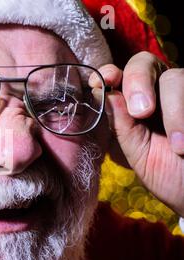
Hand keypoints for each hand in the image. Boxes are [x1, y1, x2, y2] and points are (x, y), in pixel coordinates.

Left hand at [93, 52, 183, 215]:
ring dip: (173, 110)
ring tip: (177, 146)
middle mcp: (160, 91)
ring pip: (175, 77)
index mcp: (135, 102)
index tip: (105, 81)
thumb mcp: (138, 153)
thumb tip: (104, 94)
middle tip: (142, 112)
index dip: (110, 72)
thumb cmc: (168, 174)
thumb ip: (121, 125)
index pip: (119, 75)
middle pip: (145, 63)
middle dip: (137, 82)